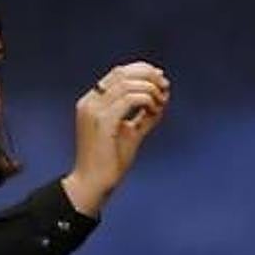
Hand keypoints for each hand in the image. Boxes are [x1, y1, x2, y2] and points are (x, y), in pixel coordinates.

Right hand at [62, 61, 170, 215]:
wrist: (93, 184)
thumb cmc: (110, 162)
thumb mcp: (130, 132)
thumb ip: (143, 116)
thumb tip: (163, 98)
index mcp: (92, 102)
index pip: (117, 73)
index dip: (141, 70)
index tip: (160, 78)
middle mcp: (90, 102)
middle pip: (122, 73)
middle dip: (148, 75)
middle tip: (165, 86)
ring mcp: (94, 110)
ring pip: (128, 84)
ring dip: (150, 89)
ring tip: (160, 103)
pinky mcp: (103, 121)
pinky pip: (130, 99)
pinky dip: (147, 100)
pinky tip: (153, 110)